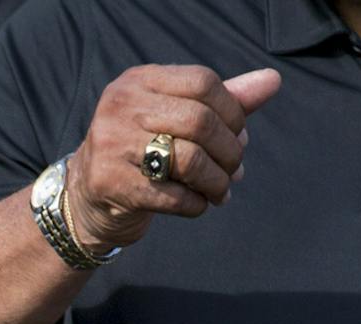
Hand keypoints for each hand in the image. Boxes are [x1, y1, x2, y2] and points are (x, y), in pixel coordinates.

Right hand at [66, 64, 281, 252]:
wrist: (88, 196)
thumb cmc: (142, 151)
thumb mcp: (176, 116)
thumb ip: (223, 100)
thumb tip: (272, 81)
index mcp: (140, 81)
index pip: (203, 82)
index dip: (233, 111)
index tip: (240, 135)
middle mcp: (122, 106)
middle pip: (199, 122)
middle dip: (229, 151)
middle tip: (235, 169)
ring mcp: (112, 145)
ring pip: (189, 160)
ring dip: (216, 182)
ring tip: (222, 191)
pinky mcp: (110, 184)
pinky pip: (172, 196)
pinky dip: (196, 204)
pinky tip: (199, 204)